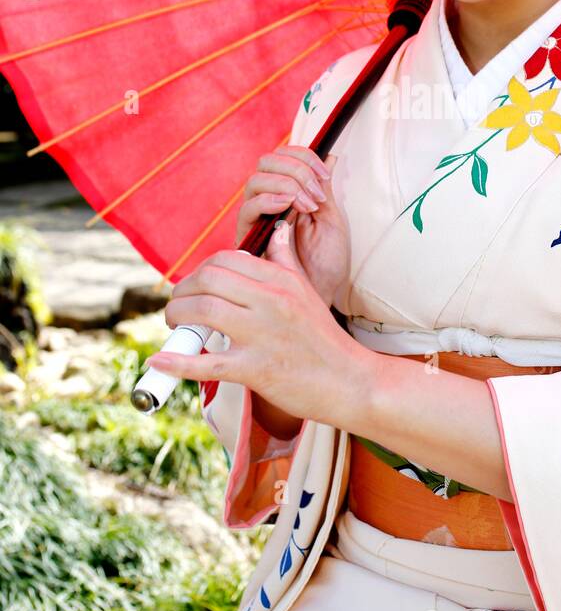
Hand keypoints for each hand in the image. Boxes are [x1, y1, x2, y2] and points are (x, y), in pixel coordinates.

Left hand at [144, 246, 367, 427]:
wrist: (350, 380)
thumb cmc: (325, 339)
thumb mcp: (307, 292)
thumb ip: (286, 260)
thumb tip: (276, 230)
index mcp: (281, 281)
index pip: (227, 259)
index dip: (202, 270)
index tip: (196, 286)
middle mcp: (271, 302)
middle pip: (209, 280)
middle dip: (183, 291)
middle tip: (178, 306)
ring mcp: (263, 335)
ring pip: (204, 312)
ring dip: (178, 318)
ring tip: (174, 326)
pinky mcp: (257, 369)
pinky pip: (209, 364)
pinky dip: (179, 362)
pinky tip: (160, 360)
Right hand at [236, 145, 349, 307]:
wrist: (320, 295)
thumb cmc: (326, 263)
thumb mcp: (331, 218)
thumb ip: (325, 188)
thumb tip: (330, 155)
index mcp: (290, 193)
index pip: (285, 157)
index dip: (303, 156)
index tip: (325, 172)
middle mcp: (269, 201)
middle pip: (267, 162)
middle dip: (295, 169)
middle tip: (317, 193)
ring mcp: (257, 218)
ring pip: (256, 180)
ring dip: (286, 185)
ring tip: (307, 205)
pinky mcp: (248, 237)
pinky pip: (248, 208)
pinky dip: (269, 200)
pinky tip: (288, 209)